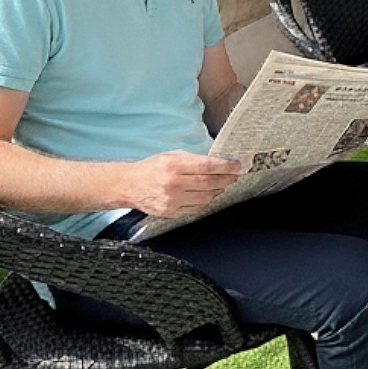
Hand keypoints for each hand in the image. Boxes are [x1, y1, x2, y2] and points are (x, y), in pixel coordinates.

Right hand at [124, 150, 243, 217]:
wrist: (130, 185)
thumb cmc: (152, 168)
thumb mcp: (171, 155)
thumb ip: (193, 159)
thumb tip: (217, 163)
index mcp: (174, 165)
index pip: (207, 166)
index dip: (226, 166)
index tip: (237, 165)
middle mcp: (173, 184)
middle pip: (209, 183)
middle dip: (227, 179)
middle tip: (235, 175)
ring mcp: (172, 200)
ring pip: (206, 197)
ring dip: (218, 190)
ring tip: (223, 184)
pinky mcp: (171, 212)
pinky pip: (196, 208)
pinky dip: (206, 201)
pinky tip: (210, 194)